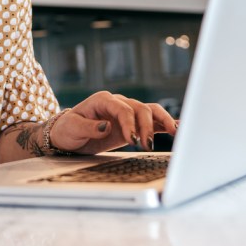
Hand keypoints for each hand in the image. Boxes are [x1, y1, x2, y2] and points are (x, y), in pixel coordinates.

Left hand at [50, 91, 176, 154]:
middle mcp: (118, 103)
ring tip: (174, 134)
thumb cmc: (67, 130)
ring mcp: (126, 112)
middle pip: (140, 109)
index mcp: (103, 100)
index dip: (130, 124)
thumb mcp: (72, 128)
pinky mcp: (132, 124)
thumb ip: (89, 127)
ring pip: (150, 112)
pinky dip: (165, 124)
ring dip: (162, 122)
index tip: (133, 140)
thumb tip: (107, 127)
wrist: (66, 136)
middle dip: (147, 127)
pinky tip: (178, 128)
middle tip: (147, 145)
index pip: (123, 109)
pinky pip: (152, 121)